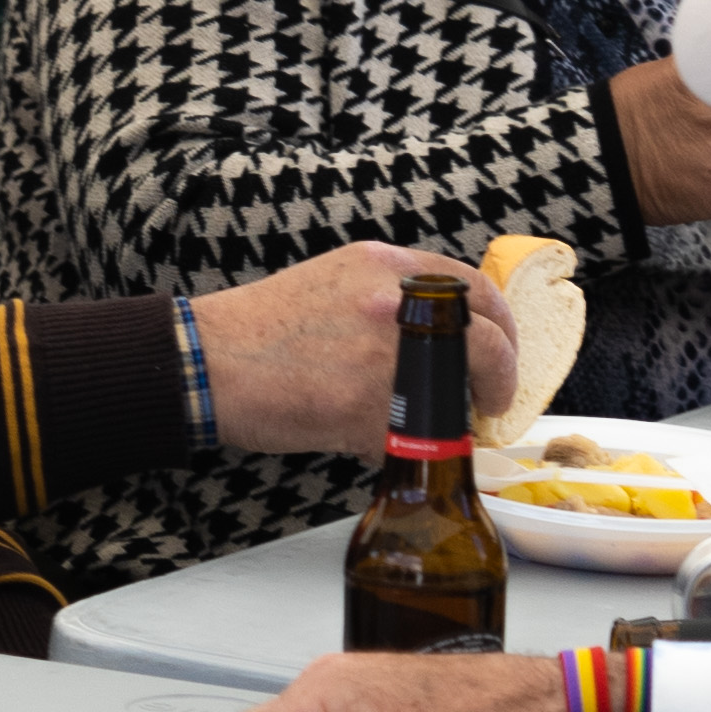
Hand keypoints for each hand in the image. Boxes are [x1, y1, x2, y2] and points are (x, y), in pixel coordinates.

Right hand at [189, 240, 520, 455]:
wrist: (209, 362)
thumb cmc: (263, 328)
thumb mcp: (336, 278)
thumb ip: (393, 292)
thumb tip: (445, 327)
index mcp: (386, 267)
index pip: (477, 290)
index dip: (501, 326)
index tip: (501, 349)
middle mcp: (395, 306)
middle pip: (487, 343)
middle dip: (500, 377)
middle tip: (492, 398)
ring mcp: (386, 358)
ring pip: (456, 395)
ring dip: (454, 414)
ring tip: (429, 421)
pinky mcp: (369, 411)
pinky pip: (412, 436)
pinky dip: (401, 444)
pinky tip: (372, 439)